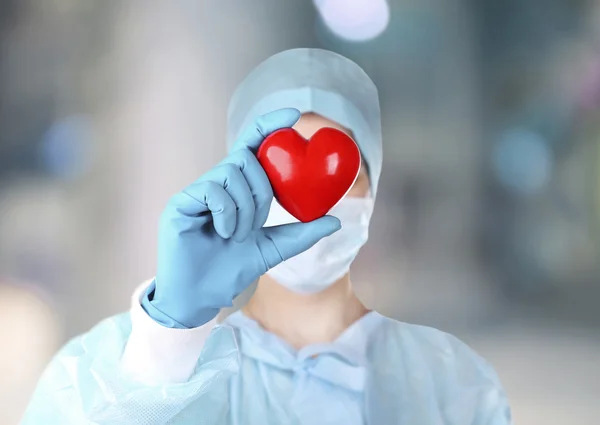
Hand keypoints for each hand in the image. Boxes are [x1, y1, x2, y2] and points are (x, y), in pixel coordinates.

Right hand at [143, 108, 340, 327]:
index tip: (295, 116)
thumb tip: (336, 220)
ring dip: (244, 207)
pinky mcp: (180, 203)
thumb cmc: (232, 270)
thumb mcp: (273, 249)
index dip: (270, 126)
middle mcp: (216, 184)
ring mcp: (196, 192)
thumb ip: (301, 233)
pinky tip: (221, 233)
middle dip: (261, 192)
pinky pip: (212, 189)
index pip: (252, 146)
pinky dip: (226, 212)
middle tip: (255, 224)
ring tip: (235, 235)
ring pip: (231, 171)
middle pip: (247, 159)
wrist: (202, 297)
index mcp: (237, 189)